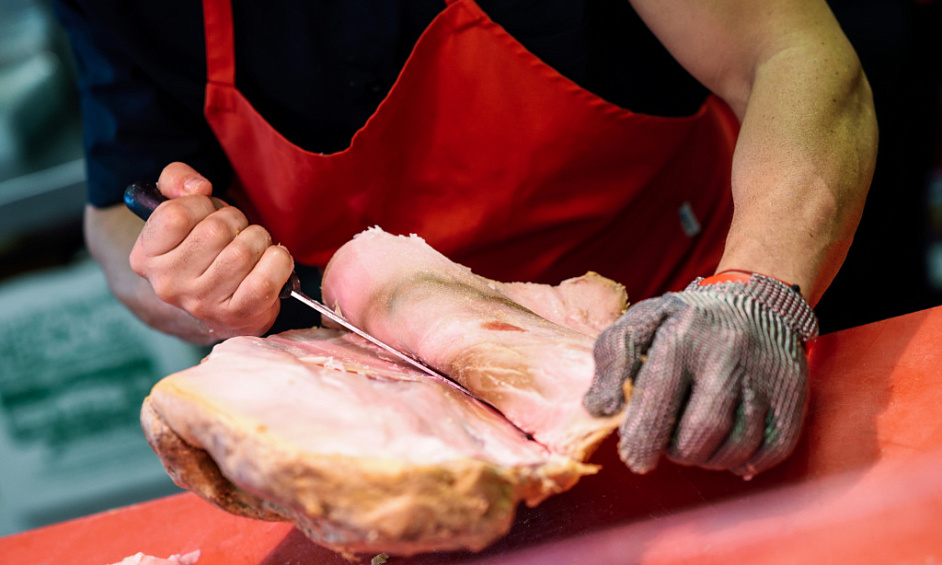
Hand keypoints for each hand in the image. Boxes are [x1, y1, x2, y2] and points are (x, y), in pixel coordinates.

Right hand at [129, 162, 293, 339]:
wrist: (222, 304)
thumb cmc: (204, 248)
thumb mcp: (181, 207)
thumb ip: (176, 180)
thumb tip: (198, 187)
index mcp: (146, 257)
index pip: (176, 214)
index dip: (202, 205)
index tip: (207, 213)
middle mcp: (168, 284)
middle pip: (216, 230)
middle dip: (236, 220)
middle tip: (235, 232)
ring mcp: (202, 303)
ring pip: (243, 251)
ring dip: (258, 239)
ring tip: (252, 248)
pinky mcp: (236, 316)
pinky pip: (265, 280)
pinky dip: (278, 262)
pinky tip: (271, 261)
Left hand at [583, 272, 817, 477]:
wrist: (757, 299)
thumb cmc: (687, 320)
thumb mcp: (642, 321)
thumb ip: (612, 358)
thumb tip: (598, 408)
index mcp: (681, 336)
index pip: (658, 401)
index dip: (642, 440)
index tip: (635, 459)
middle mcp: (726, 354)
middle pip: (699, 434)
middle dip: (677, 453)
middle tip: (670, 447)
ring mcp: (764, 375)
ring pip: (735, 447)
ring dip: (709, 459)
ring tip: (696, 444)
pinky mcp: (793, 393)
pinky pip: (772, 450)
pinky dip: (747, 462)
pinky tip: (729, 451)